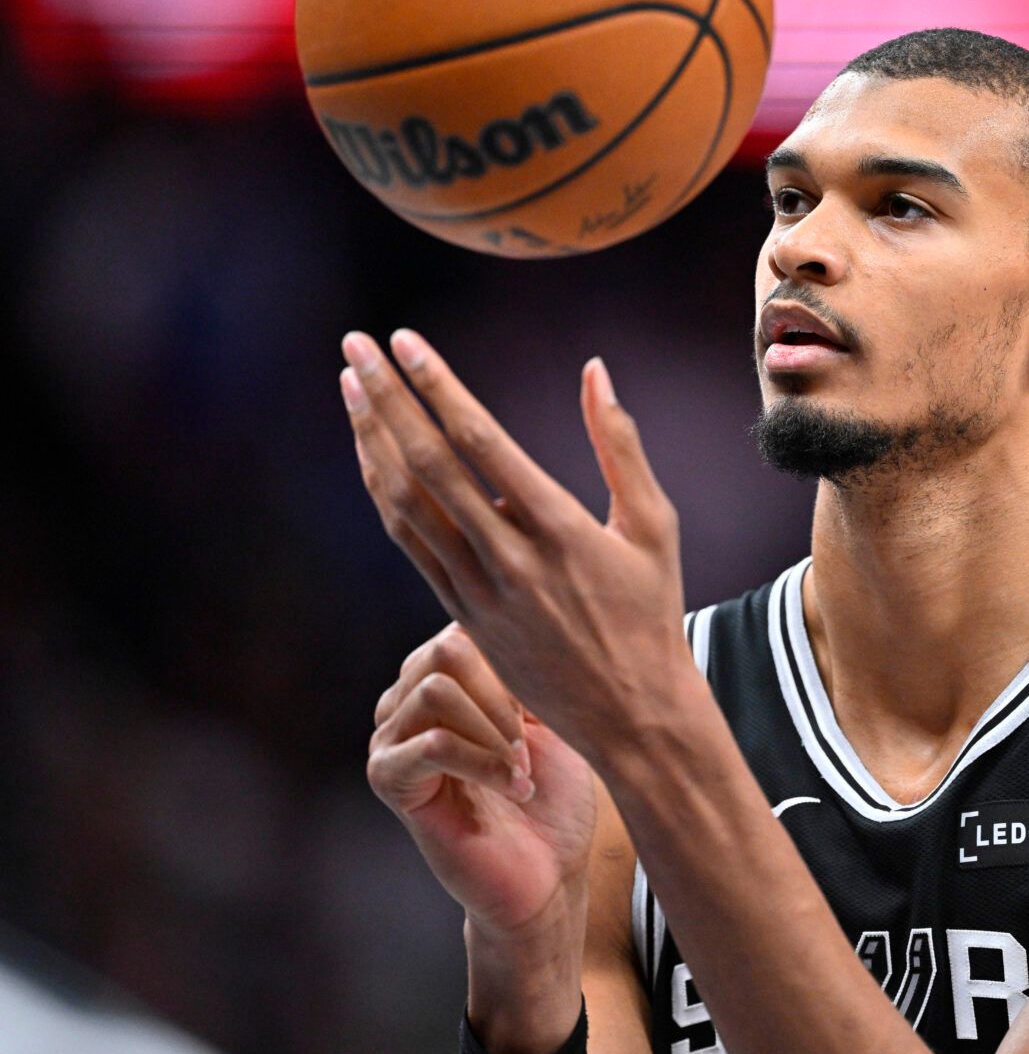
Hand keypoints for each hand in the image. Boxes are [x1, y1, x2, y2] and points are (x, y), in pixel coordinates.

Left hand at [338, 328, 691, 761]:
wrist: (631, 711)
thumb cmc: (651, 611)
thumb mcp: (653, 525)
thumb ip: (619, 445)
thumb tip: (595, 369)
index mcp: (561, 528)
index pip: (481, 443)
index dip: (437, 388)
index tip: (406, 342)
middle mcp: (510, 558)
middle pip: (429, 466)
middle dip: (386, 400)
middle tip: (356, 346)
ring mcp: (479, 590)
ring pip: (406, 504)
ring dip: (371, 440)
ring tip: (350, 385)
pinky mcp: (462, 614)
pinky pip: (409, 542)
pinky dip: (381, 491)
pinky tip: (369, 453)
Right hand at [366, 623, 597, 934]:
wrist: (548, 875)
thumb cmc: (558, 796)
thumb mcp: (559, 715)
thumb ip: (537, 664)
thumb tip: (541, 608)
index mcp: (446, 674)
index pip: (470, 625)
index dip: (520, 661)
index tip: (553, 709)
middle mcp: (407, 697)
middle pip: (448, 649)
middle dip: (505, 693)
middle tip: (534, 743)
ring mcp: (391, 737)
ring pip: (437, 690)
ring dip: (495, 730)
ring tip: (522, 770)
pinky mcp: (389, 780)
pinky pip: (432, 743)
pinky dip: (484, 762)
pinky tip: (514, 788)